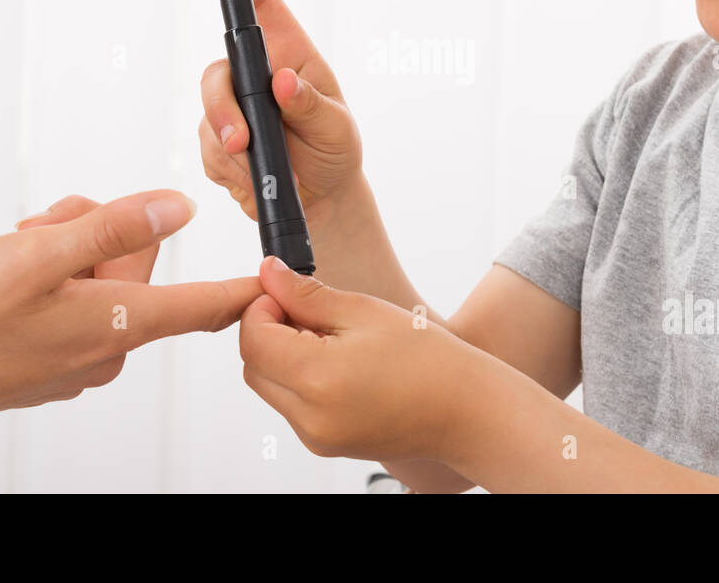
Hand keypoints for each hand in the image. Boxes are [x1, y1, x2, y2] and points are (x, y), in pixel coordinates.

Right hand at [0, 189, 262, 428]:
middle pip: (134, 268)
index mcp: (119, 323)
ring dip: (64, 251)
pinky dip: (48, 279)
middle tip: (43, 230)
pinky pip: (72, 303)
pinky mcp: (51, 361)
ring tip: (17, 250)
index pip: (203, 305)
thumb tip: (177, 209)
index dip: (244, 288)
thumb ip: (113, 227)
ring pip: (97, 278)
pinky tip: (7, 276)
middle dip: (95, 234)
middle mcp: (108, 347)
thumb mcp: (38, 255)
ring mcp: (78, 358)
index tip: (281, 281)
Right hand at [200, 0, 363, 225]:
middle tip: (241, 141)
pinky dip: (232, 171)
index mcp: (289, 56)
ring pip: (208, 117)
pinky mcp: (218, 141)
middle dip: (222, 107)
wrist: (321, 197)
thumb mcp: (336, 128)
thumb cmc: (334, 149)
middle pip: (218, 71)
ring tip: (265, 172)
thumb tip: (283, 82)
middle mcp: (255, 75)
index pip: (264, 7)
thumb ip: (311, 105)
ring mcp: (233, 107)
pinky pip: (209, 151)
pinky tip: (255, 179)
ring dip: (232, 151)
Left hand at [237, 256, 481, 462]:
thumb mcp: (364, 311)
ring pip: (270, 386)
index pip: (253, 338)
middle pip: (254, 365)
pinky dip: (301, 379)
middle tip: (309, 312)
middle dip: (269, 331)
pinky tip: (340, 362)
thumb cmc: (427, 360)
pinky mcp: (324, 444)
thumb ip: (307, 294)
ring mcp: (315, 437)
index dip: (262, 306)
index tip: (285, 291)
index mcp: (317, 379)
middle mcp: (309, 417)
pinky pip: (292, 405)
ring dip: (284, 356)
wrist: (464, 410)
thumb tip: (269, 273)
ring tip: (331, 338)